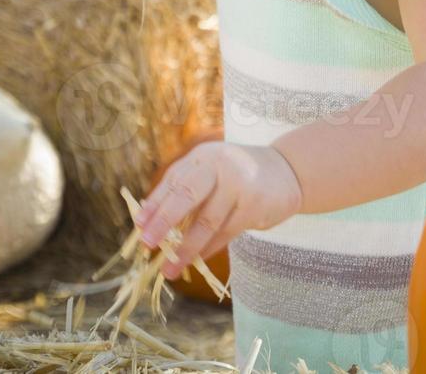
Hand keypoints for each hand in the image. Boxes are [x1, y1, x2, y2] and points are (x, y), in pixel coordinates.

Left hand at [135, 141, 302, 278]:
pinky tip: (197, 260)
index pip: (173, 180)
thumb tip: (148, 223)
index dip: (154, 204)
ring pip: (207, 221)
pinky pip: (227, 232)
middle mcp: (220, 164)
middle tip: (147, 244)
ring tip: (169, 269)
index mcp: (203, 156)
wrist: (287, 170)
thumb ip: (184, 190)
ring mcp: (239, 184)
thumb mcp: (211, 172)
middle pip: (187, 194)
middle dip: (164, 221)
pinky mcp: (255, 204)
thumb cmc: (238, 176)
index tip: (138, 227)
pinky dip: (209, 249)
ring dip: (186, 248)